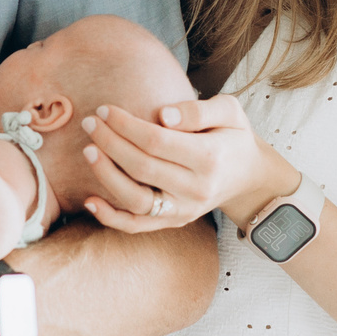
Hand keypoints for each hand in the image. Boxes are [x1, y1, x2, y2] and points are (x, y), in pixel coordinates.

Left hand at [77, 94, 296, 233]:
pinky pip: (138, 225)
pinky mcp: (174, 221)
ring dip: (106, 176)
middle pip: (142, 168)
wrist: (248, 175)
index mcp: (209, 157)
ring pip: (137, 201)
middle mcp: (196, 189)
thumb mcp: (229, 111)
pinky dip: (111, 217)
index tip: (105, 109)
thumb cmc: (232, 136)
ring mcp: (184, 210)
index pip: (156, 141)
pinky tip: (90, 200)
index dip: (126, 125)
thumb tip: (163, 116)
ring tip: (88, 151)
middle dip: (110, 143)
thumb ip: (198, 110)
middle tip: (90, 123)